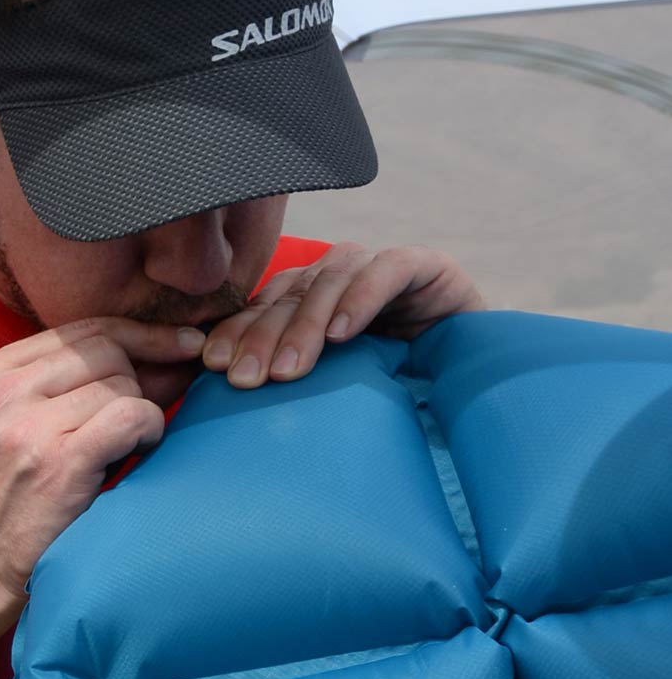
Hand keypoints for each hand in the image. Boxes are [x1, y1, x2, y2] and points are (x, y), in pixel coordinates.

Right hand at [0, 317, 200, 601]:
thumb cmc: (15, 495)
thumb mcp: (25, 425)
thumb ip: (82, 383)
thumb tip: (174, 346)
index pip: (83, 329)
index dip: (140, 334)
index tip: (180, 343)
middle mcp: (3, 394)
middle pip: (107, 350)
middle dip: (140, 378)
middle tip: (142, 416)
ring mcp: (28, 427)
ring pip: (122, 384)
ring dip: (140, 414)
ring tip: (122, 448)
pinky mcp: (59, 461)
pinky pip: (132, 415)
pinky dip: (148, 431)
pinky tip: (139, 451)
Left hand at [200, 243, 485, 387]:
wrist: (468, 376)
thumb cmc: (388, 391)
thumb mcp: (329, 389)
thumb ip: (288, 385)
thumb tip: (223, 412)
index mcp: (305, 300)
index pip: (260, 309)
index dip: (235, 334)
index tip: (211, 368)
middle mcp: (335, 277)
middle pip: (288, 296)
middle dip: (261, 338)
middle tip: (246, 380)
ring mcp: (375, 268)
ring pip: (329, 283)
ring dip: (306, 327)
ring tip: (290, 372)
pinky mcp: (422, 266)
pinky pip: (385, 272)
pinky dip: (361, 300)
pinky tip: (344, 335)